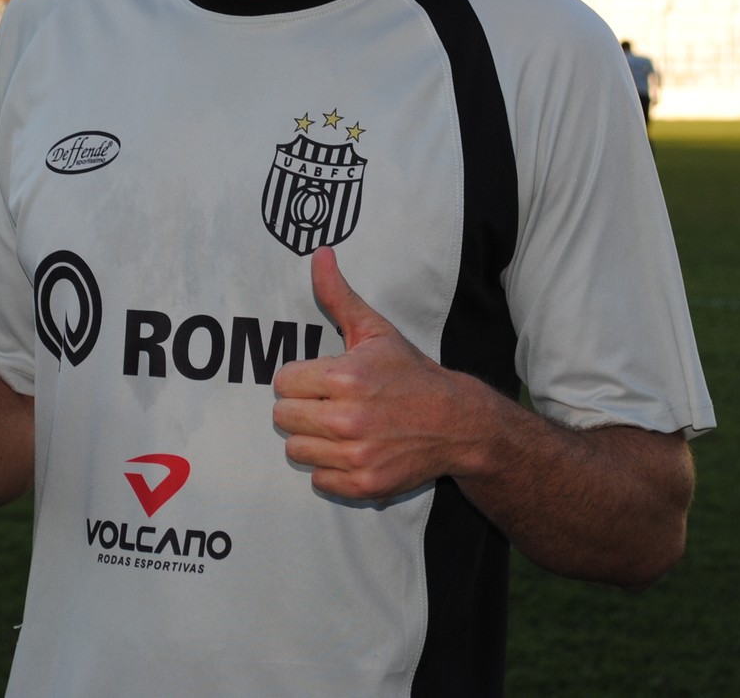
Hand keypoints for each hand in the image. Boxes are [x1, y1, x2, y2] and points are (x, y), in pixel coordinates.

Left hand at [271, 248, 482, 500]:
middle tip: (329, 404)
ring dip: (312, 440)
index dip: (299, 379)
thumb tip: (320, 253)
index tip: (320, 380)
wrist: (457, 423)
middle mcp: (347, 419)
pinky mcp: (364, 485)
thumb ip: (339, 296)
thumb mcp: (376, 331)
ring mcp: (356, 455)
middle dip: (302, 408)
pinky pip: (318, 480)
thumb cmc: (410, 374)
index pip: (282, 381)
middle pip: (282, 417)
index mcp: (345, 377)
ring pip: (295, 450)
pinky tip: (352, 451)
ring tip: (340, 428)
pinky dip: (330, 470)